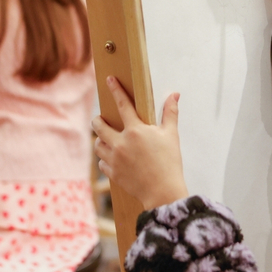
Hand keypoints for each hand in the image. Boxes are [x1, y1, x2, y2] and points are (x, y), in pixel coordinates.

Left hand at [92, 76, 188, 210]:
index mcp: (136, 130)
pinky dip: (105, 159)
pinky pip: (102, 163)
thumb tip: (174, 94)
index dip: (115, 90)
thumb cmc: (170, 162)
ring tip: (108, 140)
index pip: (122, 104)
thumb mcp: (171, 135)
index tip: (109, 79)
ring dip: (101, 140)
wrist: (163, 192)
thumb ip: (170, 113)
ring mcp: (115, 159)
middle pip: (99, 125)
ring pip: (97, 144)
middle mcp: (121, 142)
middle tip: (102, 120)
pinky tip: (113, 159)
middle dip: (98, 120)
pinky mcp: (113, 173)